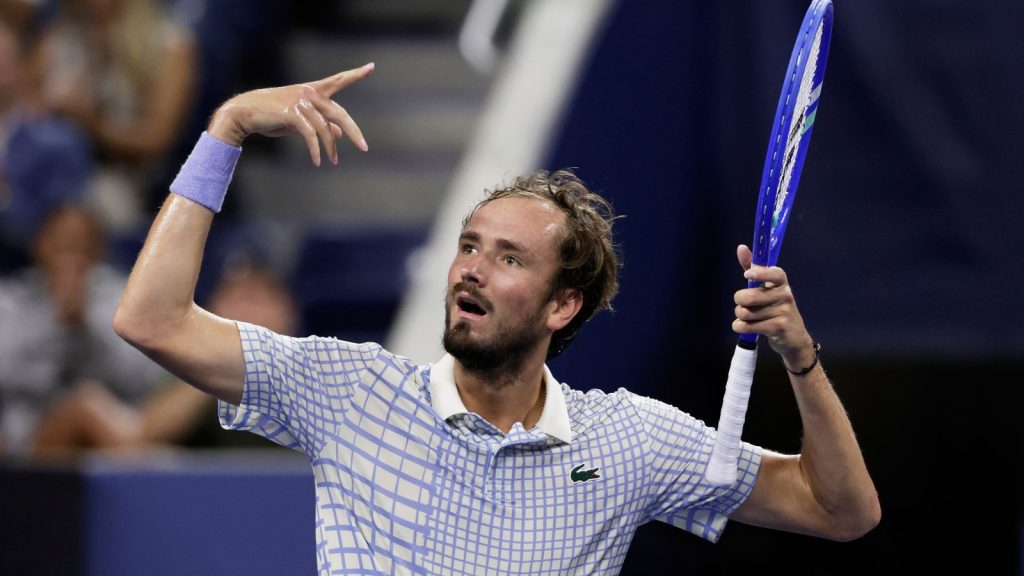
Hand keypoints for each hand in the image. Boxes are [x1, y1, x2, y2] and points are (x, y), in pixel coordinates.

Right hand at [207, 63, 373, 165]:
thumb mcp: (300, 121)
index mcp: (313, 90)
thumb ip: (320, 124)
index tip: (372, 67)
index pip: (339, 80)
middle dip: (354, 132)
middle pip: (340, 114)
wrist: (244, 113)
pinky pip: (311, 135)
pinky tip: (317, 161)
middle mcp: (310, 93)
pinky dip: (316, 150)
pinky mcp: (293, 113)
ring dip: (330, 149)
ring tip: (332, 161)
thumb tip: (338, 134)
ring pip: (325, 129)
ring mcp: (301, 101)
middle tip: (364, 148)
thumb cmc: (272, 116)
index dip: (356, 74)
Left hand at [732, 244, 814, 369]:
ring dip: (740, 317)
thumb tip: (741, 247)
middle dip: (739, 302)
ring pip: (746, 313)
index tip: (747, 275)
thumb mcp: (767, 288)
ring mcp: (784, 312)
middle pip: (750, 297)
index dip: (760, 272)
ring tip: (749, 318)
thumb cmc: (775, 308)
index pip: (775, 273)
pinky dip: (740, 327)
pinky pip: (747, 326)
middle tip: (743, 305)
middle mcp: (785, 295)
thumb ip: (753, 268)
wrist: (793, 337)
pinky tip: (746, 326)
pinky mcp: (779, 328)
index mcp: (781, 283)